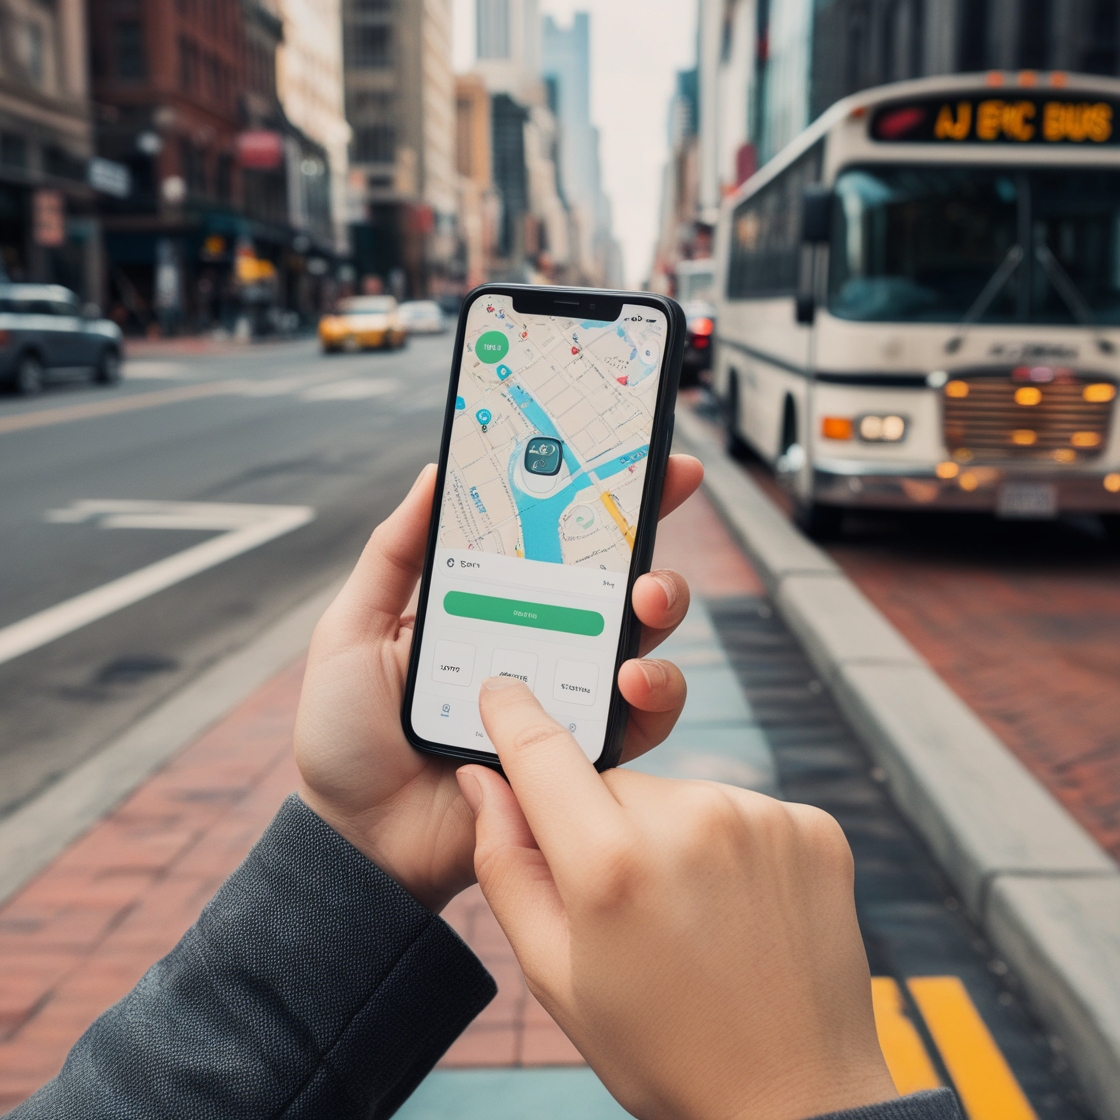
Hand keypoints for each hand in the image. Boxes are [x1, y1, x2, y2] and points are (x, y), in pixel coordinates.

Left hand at [293, 454, 703, 912]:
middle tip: (657, 522)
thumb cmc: (347, 734)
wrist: (357, 839)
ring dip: (663, 611)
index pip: (557, 542)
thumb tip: (434, 471)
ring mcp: (568, 700)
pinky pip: (642, 721)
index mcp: (494, 606)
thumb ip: (393, 554)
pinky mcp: (585, 756)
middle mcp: (542, 645)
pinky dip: (653, 696)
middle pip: (616, 584)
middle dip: (651, 544)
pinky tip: (633, 682)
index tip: (645, 457)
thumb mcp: (352, 629)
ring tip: (646, 602)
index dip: (605, 499)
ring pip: (644, 642)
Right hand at [459, 682, 898, 1119]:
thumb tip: (482, 778)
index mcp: (611, 865)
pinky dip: (726, 845)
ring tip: (692, 917)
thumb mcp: (554, 972)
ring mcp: (760, 816)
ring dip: (668, 836)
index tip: (500, 690)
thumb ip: (505, 863)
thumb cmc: (660, 1045)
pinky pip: (738, 809)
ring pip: (677, 797)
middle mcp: (689, 820)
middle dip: (602, 823)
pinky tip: (739, 909)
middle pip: (612, 785)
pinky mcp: (811, 823)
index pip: (542, 749)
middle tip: (626, 903)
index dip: (513, 714)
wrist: (795, 1098)